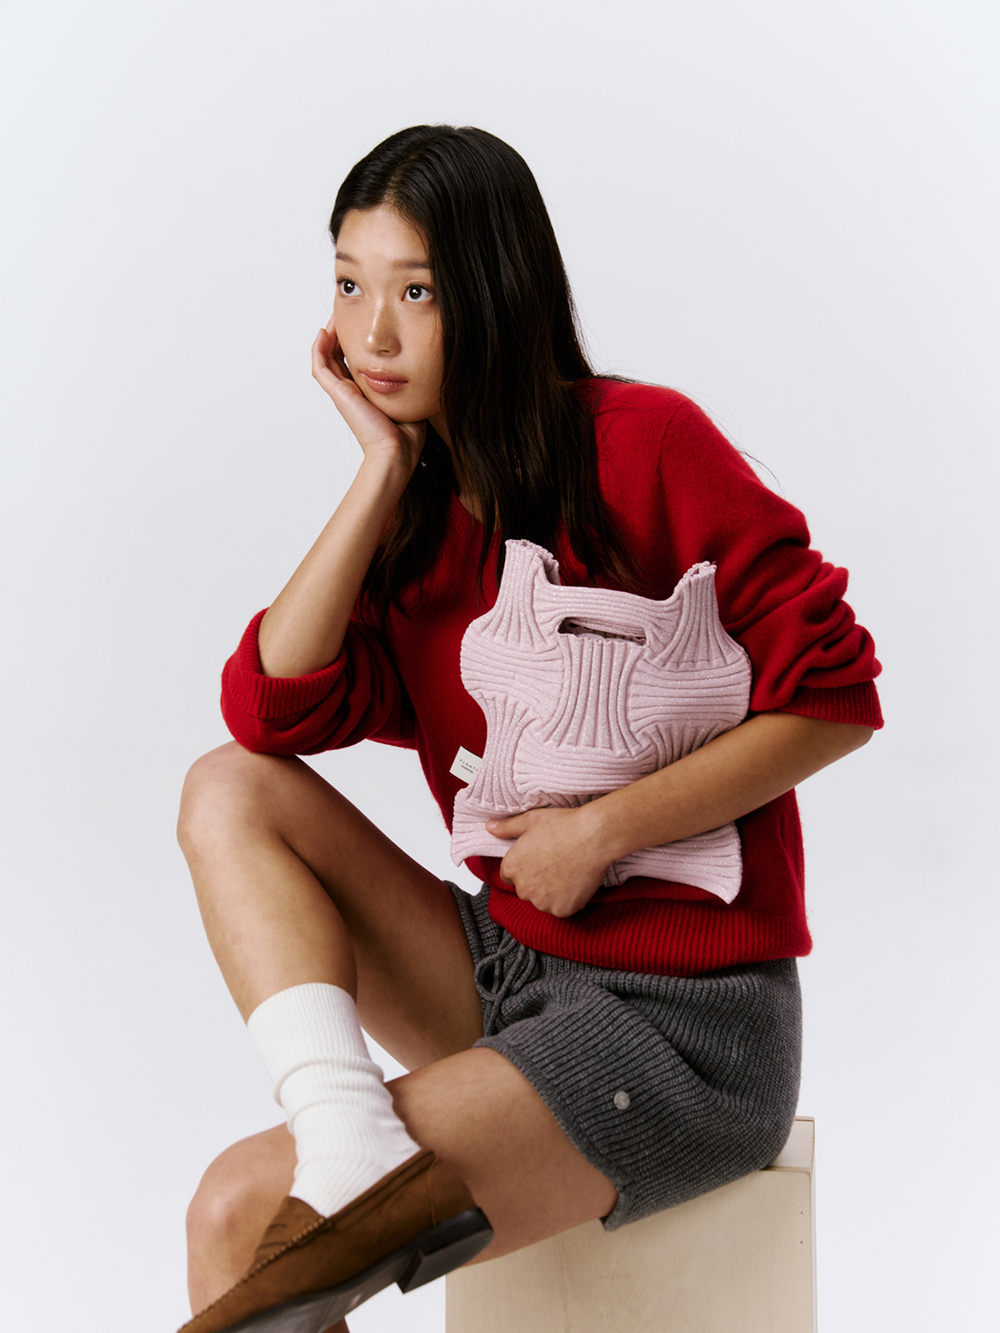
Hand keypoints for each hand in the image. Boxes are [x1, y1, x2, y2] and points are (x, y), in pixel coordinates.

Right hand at [311, 315, 424, 474]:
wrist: (397, 451)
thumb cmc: (408, 434)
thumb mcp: (411, 399)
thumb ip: (413, 383)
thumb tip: (427, 366)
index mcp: (366, 393)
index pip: (355, 361)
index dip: (355, 341)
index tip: (363, 323)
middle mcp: (351, 392)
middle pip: (338, 355)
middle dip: (341, 333)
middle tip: (346, 313)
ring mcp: (342, 393)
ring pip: (325, 357)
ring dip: (328, 335)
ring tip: (334, 316)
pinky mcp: (338, 393)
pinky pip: (320, 365)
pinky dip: (319, 347)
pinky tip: (325, 331)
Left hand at [486, 806, 612, 917]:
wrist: (593, 836)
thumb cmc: (564, 826)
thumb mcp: (531, 820)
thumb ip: (507, 827)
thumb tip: (489, 827)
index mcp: (511, 867)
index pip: (509, 876)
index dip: (524, 867)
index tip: (539, 859)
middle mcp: (523, 888)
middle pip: (526, 890)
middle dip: (537, 880)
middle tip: (555, 863)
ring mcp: (542, 902)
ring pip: (544, 900)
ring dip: (552, 892)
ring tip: (567, 871)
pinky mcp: (562, 910)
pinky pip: (562, 908)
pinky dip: (568, 900)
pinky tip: (576, 882)